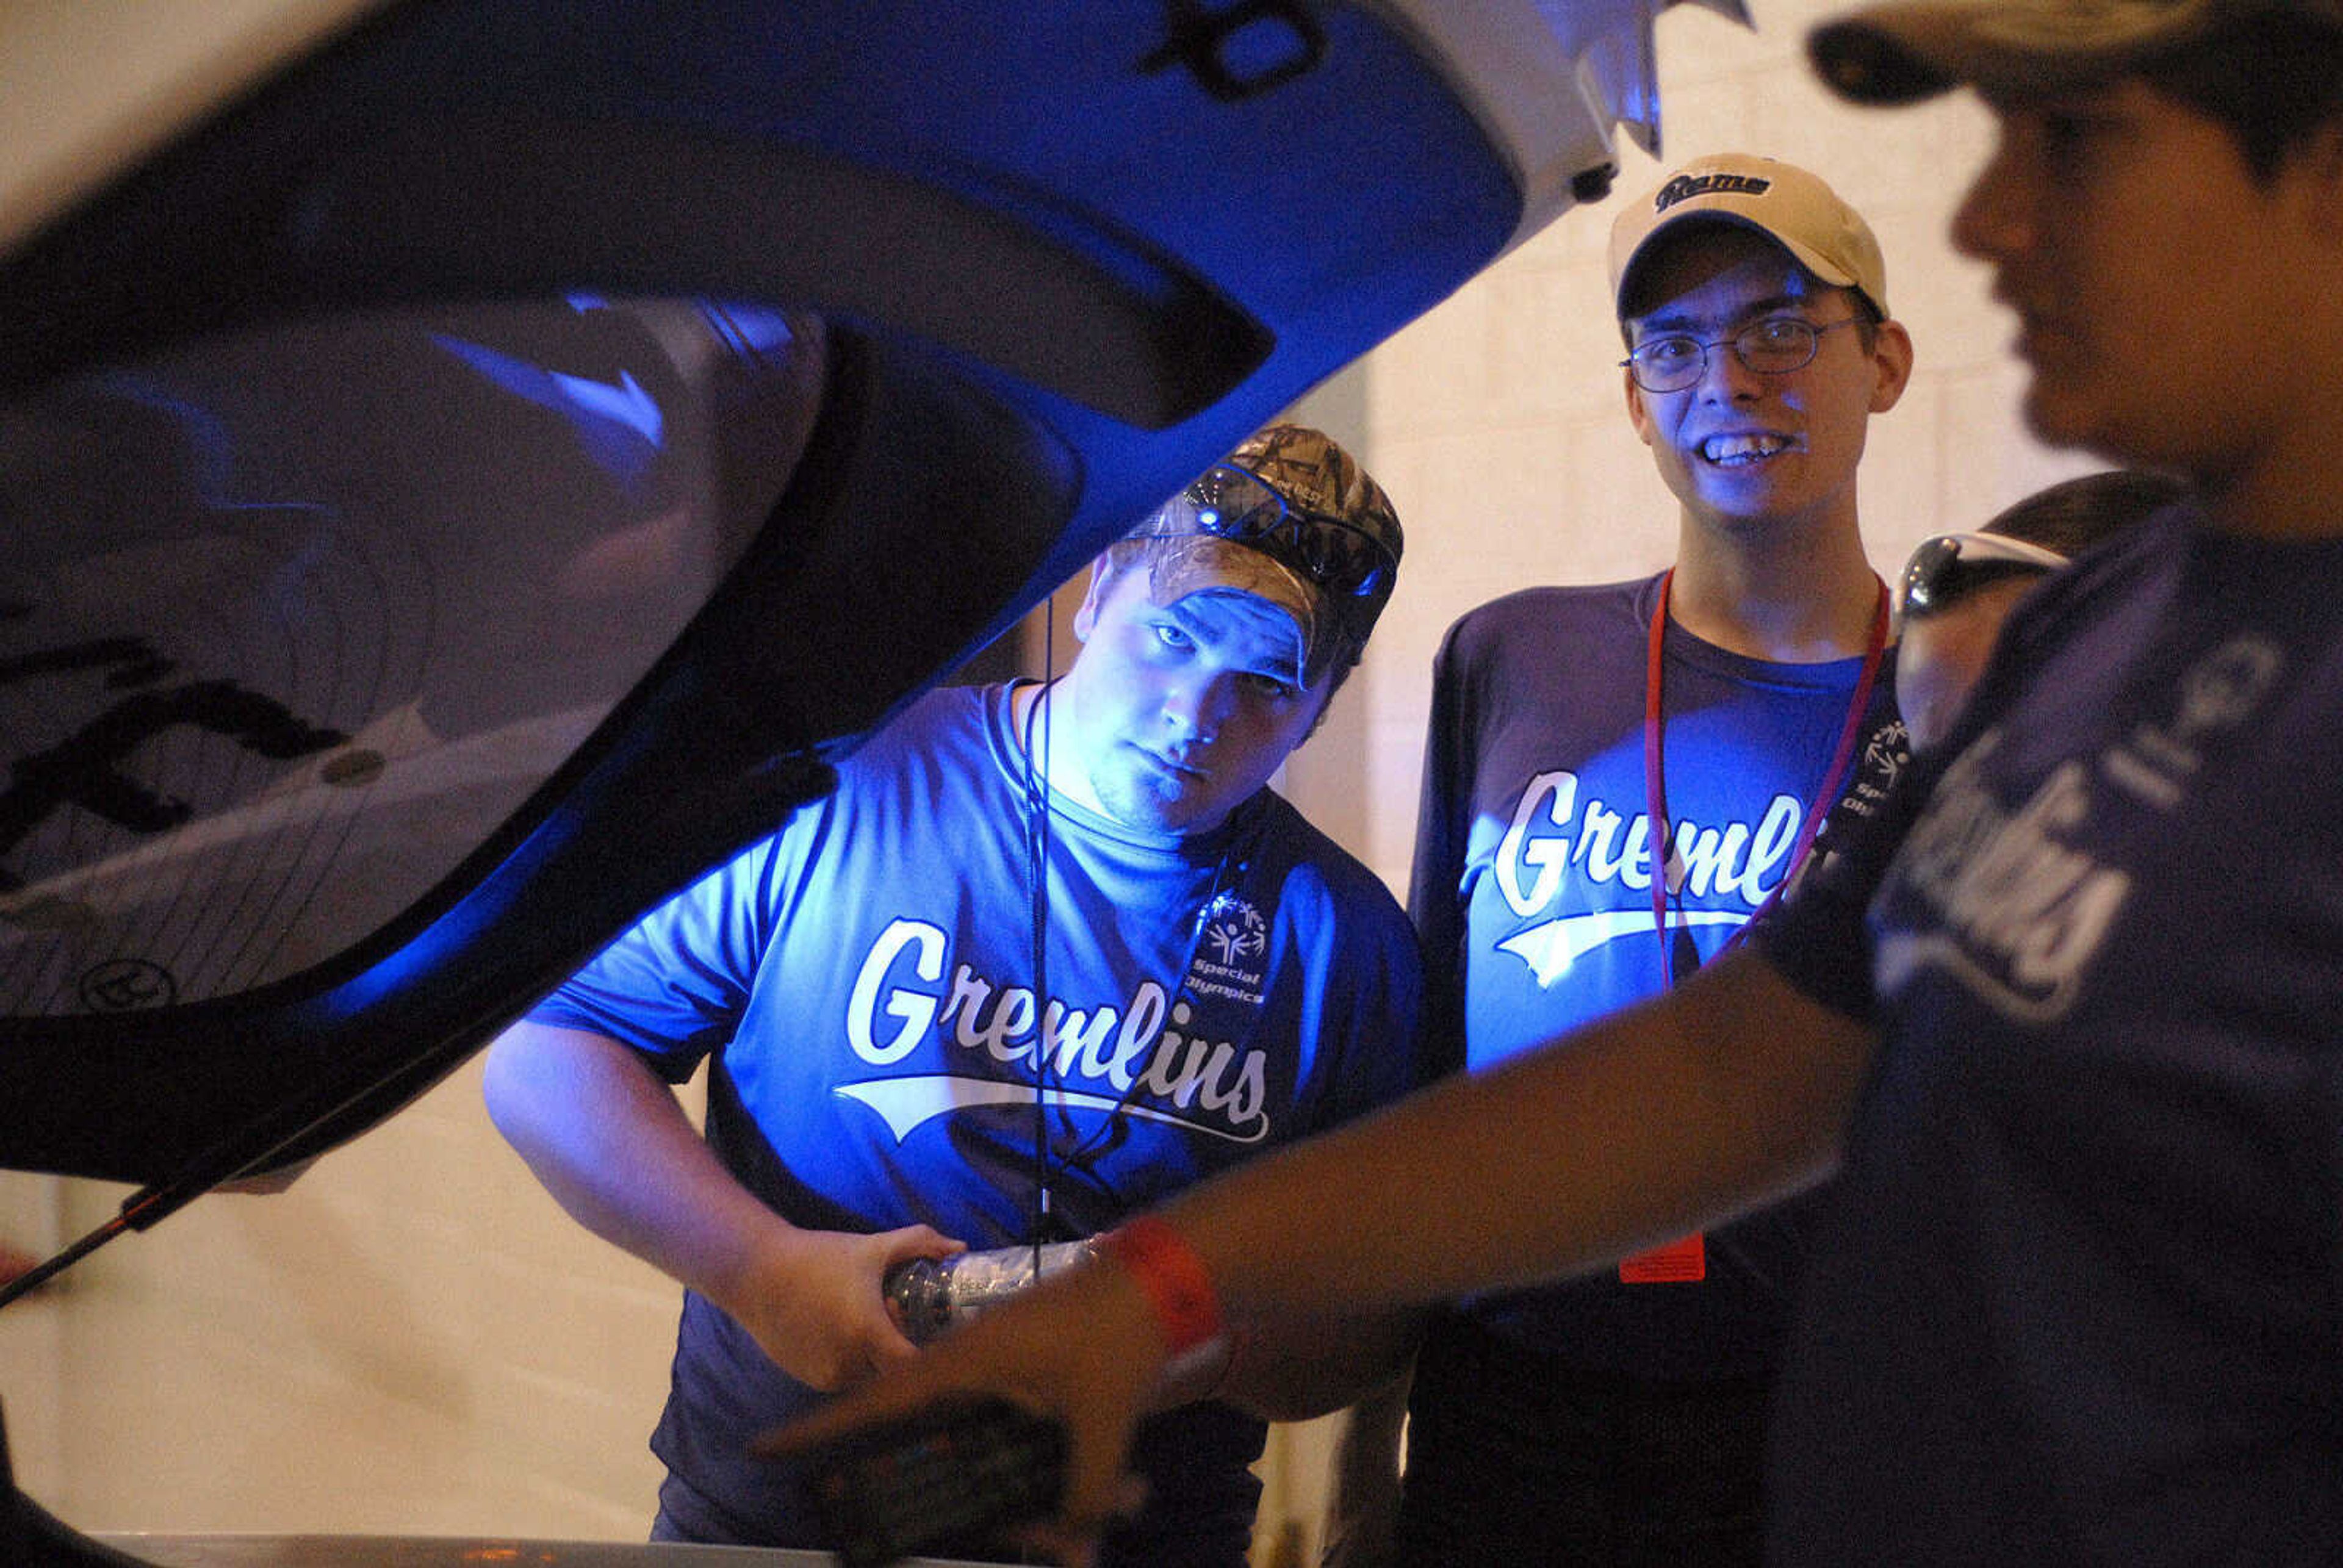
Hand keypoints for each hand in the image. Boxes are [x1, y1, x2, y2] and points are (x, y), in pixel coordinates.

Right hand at [721, 1223, 962, 1391]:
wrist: (756, 1273)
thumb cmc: (818, 1257)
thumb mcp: (872, 1247)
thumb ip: (920, 1243)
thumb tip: (959, 1247)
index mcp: (867, 1332)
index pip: (913, 1366)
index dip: (930, 1356)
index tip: (936, 1339)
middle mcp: (848, 1363)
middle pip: (894, 1372)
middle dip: (902, 1352)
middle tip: (901, 1321)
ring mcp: (826, 1376)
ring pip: (870, 1377)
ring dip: (877, 1358)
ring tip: (870, 1323)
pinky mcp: (808, 1379)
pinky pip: (845, 1379)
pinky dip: (854, 1362)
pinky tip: (844, 1333)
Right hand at [760, 1251, 1170, 1564]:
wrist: (1165, 1275)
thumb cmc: (1119, 1332)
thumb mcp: (1101, 1416)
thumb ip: (1084, 1486)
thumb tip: (1076, 1545)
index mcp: (963, 1363)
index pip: (873, 1400)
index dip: (819, 1427)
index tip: (763, 1446)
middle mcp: (970, 1365)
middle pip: (933, 1439)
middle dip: (976, 1496)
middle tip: (1010, 1533)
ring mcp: (1000, 1367)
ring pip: (984, 1442)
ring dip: (1029, 1491)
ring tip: (1082, 1525)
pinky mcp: (1031, 1373)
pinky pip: (1015, 1431)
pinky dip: (1050, 1467)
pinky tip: (1105, 1493)